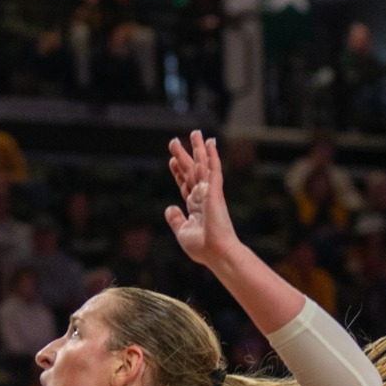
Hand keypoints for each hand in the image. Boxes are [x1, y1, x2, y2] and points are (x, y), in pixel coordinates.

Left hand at [164, 130, 239, 266]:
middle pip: (191, 171)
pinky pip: (213, 169)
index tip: (172, 160)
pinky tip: (210, 142)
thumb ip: (175, 219)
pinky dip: (212, 155)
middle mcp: (203, 196)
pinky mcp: (215, 191)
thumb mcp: (182, 231)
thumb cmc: (202, 247)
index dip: (178, 172)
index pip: (185, 184)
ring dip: (197, 149)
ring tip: (194, 133)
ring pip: (202, 165)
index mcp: (195, 207)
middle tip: (174, 141)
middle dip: (183, 156)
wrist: (216, 253)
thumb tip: (169, 207)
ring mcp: (209, 192)